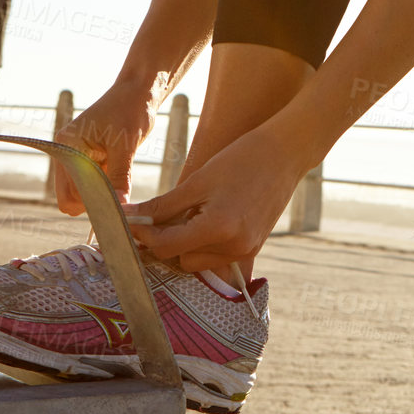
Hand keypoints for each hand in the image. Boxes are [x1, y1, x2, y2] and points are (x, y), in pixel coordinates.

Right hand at [55, 80, 156, 215]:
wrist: (139, 91)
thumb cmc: (130, 110)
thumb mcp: (126, 145)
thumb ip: (120, 176)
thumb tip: (120, 206)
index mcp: (66, 146)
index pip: (69, 192)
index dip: (91, 202)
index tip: (116, 203)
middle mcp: (66, 152)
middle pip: (71, 196)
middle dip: (94, 201)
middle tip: (120, 194)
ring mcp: (77, 156)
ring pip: (83, 192)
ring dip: (102, 192)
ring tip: (121, 176)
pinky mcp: (90, 158)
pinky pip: (93, 183)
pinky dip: (107, 185)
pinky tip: (121, 171)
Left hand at [128, 122, 305, 278]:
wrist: (286, 152)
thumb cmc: (241, 159)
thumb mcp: (198, 181)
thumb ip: (162, 206)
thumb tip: (127, 217)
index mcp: (219, 228)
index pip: (166, 245)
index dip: (143, 233)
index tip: (130, 220)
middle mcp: (235, 246)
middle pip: (181, 258)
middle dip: (168, 239)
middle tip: (168, 211)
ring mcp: (246, 250)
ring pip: (198, 261)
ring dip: (188, 243)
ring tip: (196, 211)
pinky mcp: (253, 248)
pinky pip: (217, 256)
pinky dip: (207, 242)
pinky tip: (210, 216)